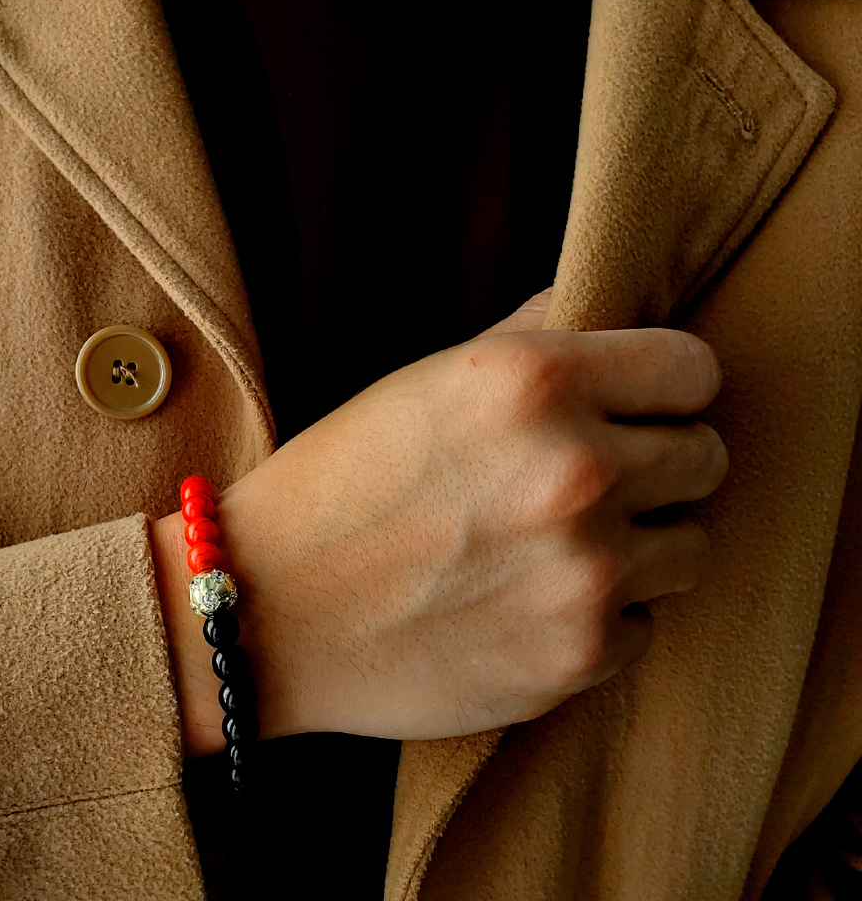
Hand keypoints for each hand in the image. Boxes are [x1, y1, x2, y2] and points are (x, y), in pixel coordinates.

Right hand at [150, 288, 724, 754]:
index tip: (644, 405)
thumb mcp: (426, 379)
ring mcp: (584, 572)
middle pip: (706, 457)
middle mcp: (575, 470)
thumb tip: (609, 318)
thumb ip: (533, 340)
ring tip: (558, 545)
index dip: (668, 386)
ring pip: (690, 547)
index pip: (693, 369)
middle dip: (659, 463)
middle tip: (592, 479)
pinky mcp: (578, 656)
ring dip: (641, 543)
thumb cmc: (339, 481)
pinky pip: (645, 624)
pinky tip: (530, 601)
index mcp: (535, 380)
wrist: (268, 607)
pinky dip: (603, 615)